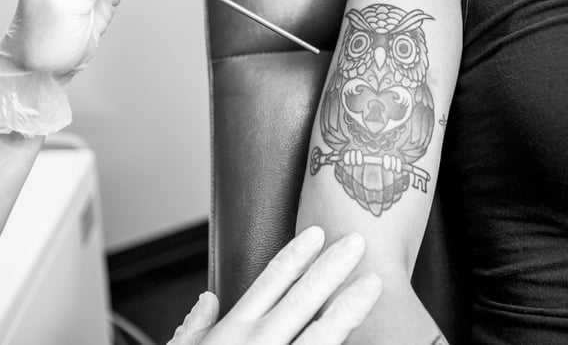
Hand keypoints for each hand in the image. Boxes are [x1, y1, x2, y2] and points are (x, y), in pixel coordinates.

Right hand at [168, 227, 381, 344]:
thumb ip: (194, 329)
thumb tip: (205, 301)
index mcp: (233, 331)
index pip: (270, 282)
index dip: (296, 255)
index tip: (318, 233)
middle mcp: (258, 344)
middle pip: (302, 298)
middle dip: (332, 267)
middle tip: (357, 242)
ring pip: (320, 334)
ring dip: (348, 307)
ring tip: (372, 283)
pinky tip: (364, 341)